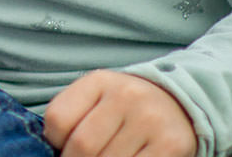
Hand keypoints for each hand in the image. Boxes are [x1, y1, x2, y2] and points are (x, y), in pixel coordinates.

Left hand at [42, 71, 196, 156]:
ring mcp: (150, 120)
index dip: (55, 141)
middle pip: (82, 146)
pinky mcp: (171, 145)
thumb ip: (70, 117)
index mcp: (99, 81)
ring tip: (106, 156)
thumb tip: (53, 150)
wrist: (179, 103)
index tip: (63, 146)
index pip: (58, 119)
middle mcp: (127, 96)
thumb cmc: (124, 107)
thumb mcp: (95, 98)